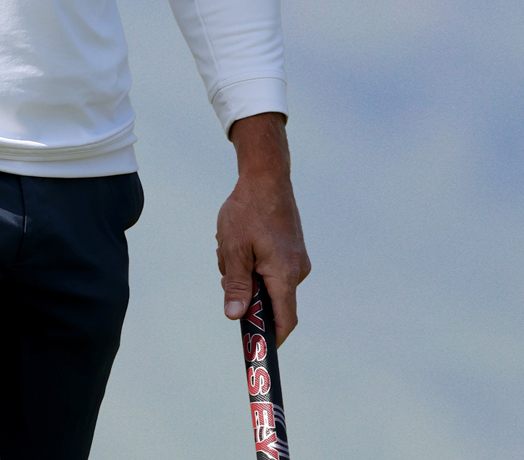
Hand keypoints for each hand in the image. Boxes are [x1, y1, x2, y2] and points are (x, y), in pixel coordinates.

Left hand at [217, 113, 308, 343]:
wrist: (266, 177)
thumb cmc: (247, 211)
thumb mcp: (233, 249)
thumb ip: (236, 284)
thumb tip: (236, 316)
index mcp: (285, 274)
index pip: (284, 320)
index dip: (272, 337)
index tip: (257, 347)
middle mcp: (296, 271)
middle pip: (270, 300)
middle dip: (244, 291)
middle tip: (227, 266)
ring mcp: (295, 260)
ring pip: (265, 281)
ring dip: (243, 271)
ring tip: (231, 245)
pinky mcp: (290, 251)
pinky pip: (268, 267)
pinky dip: (250, 260)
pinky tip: (239, 240)